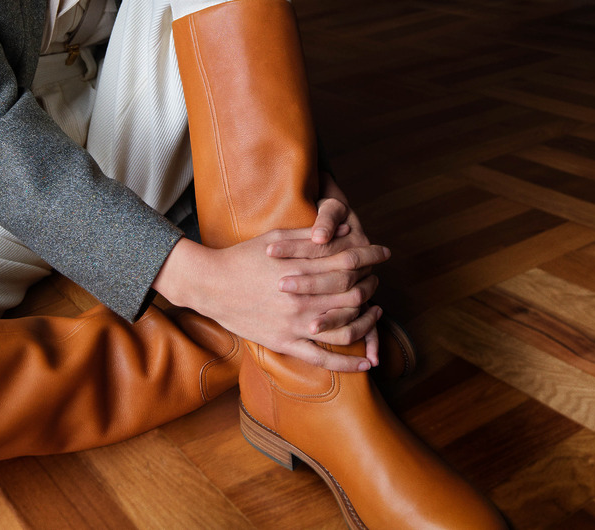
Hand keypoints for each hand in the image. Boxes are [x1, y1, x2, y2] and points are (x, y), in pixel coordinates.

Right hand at [153, 231, 389, 372]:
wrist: (210, 285)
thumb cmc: (242, 257)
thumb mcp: (274, 238)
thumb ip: (309, 236)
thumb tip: (345, 229)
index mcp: (300, 267)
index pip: (348, 261)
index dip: (371, 256)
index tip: (384, 253)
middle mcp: (302, 296)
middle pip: (353, 293)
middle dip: (371, 284)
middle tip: (377, 279)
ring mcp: (295, 322)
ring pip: (346, 326)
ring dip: (368, 320)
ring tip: (375, 311)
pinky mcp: (286, 342)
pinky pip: (323, 358)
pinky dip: (348, 364)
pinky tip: (366, 364)